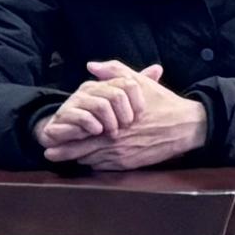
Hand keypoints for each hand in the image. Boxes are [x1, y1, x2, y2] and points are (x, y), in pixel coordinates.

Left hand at [38, 58, 206, 168]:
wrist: (187, 126)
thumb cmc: (162, 103)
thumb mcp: (139, 83)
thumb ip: (114, 71)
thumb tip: (91, 66)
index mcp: (111, 122)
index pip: (79, 131)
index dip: (63, 135)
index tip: (48, 135)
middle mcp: (114, 141)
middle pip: (80, 151)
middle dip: (63, 152)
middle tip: (49, 153)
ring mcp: (121, 155)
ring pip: (92, 160)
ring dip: (81, 157)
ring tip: (68, 155)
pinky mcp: (130, 165)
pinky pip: (105, 167)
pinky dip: (96, 163)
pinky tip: (91, 158)